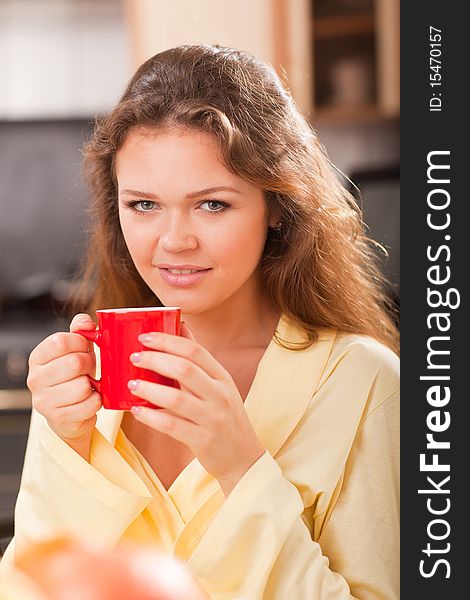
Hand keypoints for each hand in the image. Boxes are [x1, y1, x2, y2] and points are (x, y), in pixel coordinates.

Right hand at [27, 313, 101, 459]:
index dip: (80, 343)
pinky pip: (90, 404)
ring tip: (88, 385)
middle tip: (90, 368)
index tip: (85, 348)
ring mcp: (44, 401)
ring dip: (93, 384)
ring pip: (82, 385)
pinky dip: (97, 401)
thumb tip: (85, 321)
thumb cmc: (74, 376)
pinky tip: (90, 399)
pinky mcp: (58, 418)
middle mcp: (35, 379)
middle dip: (90, 363)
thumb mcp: (76, 350)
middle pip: (74, 362)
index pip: (60, 341)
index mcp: (38, 358)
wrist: (71, 413)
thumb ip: (80, 331)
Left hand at [128, 323, 265, 496]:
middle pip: (185, 369)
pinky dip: (151, 417)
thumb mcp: (219, 386)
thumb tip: (180, 326)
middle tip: (134, 357)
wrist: (244, 457)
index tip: (145, 337)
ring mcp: (213, 418)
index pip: (195, 351)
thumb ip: (198, 360)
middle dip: (155, 360)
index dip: (168, 341)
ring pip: (176, 398)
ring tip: (131, 384)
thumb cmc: (225, 417)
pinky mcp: (203, 440)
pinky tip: (137, 411)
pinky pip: (172, 426)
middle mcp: (220, 395)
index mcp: (222, 378)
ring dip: (150, 389)